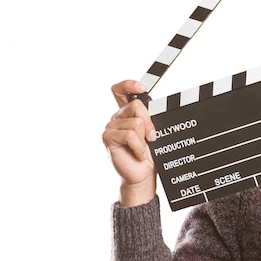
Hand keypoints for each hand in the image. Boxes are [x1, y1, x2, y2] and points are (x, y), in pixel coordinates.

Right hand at [102, 80, 157, 206]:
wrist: (143, 175)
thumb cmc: (149, 155)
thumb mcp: (152, 133)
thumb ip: (149, 119)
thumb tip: (152, 109)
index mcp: (126, 113)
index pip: (120, 90)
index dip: (129, 85)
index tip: (143, 87)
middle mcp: (117, 117)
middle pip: (137, 106)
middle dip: (149, 122)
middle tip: (152, 138)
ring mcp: (111, 127)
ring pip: (136, 122)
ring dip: (144, 139)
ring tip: (142, 149)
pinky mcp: (108, 137)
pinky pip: (130, 135)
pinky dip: (138, 146)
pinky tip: (138, 154)